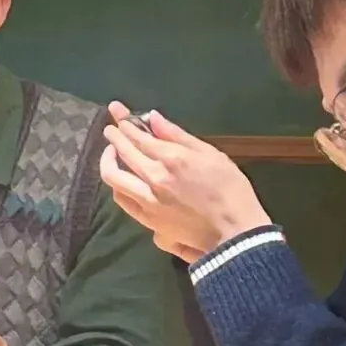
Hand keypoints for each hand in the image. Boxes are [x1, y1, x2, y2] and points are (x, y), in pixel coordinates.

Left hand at [100, 102, 270, 261]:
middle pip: (123, 153)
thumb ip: (178, 136)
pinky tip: (121, 180)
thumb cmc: (230, 189)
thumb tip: (153, 119)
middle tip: (111, 129)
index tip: (116, 112)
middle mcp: (154, 179)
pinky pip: (123, 200)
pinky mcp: (148, 221)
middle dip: (114, 137)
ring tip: (112, 153)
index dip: (124, 122)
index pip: (138, 137)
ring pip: (114, 178)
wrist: (236, 232)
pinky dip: (118, 186)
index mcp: (172, 159)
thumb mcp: (211, 154)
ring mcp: (148, 202)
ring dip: (109, 161)